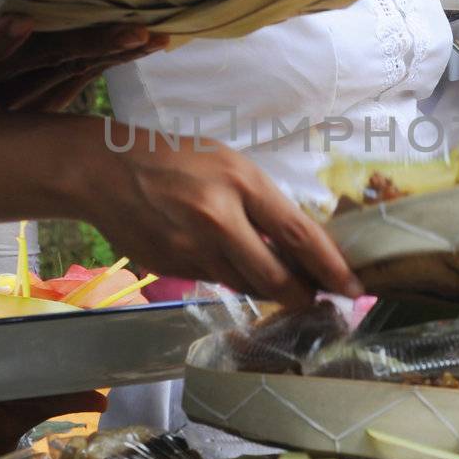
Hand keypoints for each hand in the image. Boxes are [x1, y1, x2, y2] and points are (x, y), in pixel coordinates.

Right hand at [0, 0, 166, 111]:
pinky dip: (117, 60)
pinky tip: (148, 46)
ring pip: (74, 72)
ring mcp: (25, 101)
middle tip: (133, 31)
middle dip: (91, 45)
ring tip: (154, 36)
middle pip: (44, 61)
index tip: (21, 21)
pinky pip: (87, 77)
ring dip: (116, 54)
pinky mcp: (51, 104)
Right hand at [92, 131, 363, 306]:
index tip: (355, 290)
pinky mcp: (173, 267)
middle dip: (302, 295)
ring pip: (246, 285)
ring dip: (267, 287)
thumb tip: (300, 247)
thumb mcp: (228, 165)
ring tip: (279, 280)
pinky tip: (228, 261)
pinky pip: (216, 281)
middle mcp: (219, 218)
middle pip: (276, 277)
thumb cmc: (175, 159)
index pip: (300, 236)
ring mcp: (193, 248)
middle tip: (318, 299)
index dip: (332, 269)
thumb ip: (262, 205)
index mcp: (242, 183)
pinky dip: (231, 277)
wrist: (103, 170)